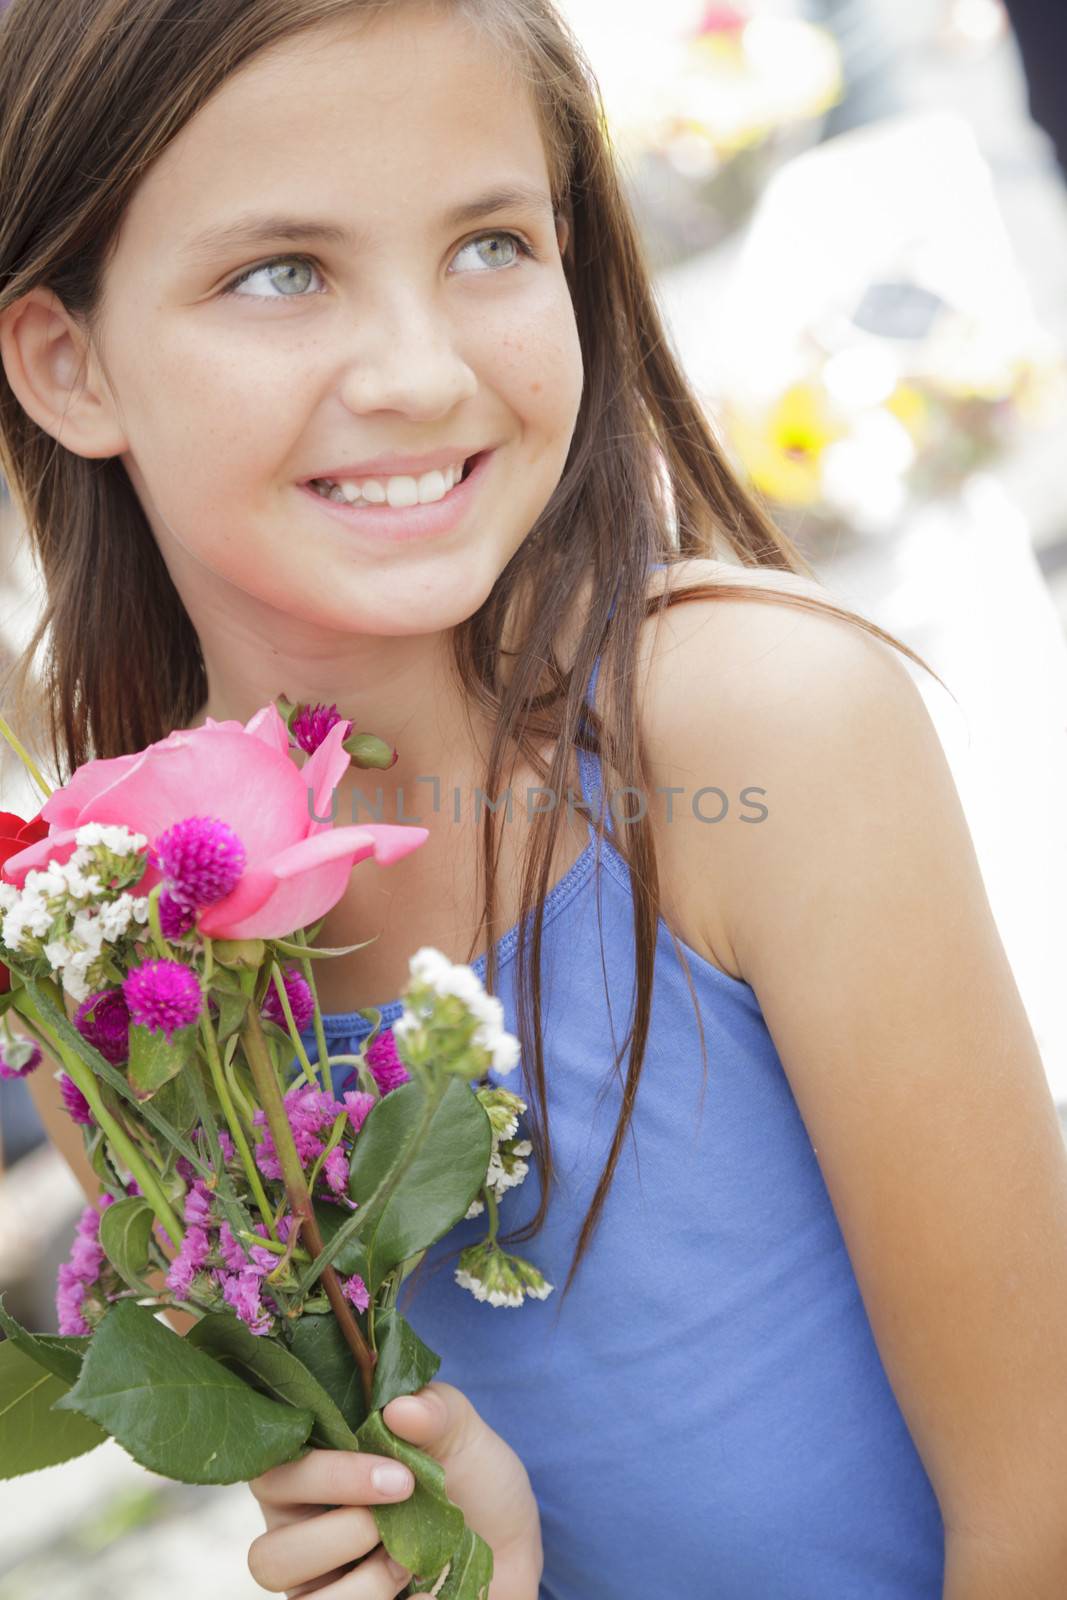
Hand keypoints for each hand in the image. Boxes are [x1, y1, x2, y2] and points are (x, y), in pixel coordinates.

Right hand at [246, 1381, 542, 1598]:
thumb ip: (432, 1411)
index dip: (321, 1475)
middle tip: (403, 1517)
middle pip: (266, 1554)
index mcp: (316, 1476)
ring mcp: (323, 1588)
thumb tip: (398, 1409)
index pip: (273, 1474)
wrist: (513, 1552)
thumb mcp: (462, 1434)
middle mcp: (305, 1538)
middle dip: (339, 1535)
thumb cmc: (473, 1483)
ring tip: (408, 1564)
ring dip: (361, 1586)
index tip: (394, 1476)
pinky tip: (425, 1596)